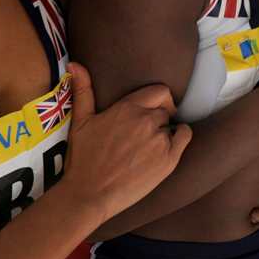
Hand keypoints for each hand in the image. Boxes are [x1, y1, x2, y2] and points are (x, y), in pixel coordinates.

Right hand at [61, 62, 190, 227]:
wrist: (89, 194)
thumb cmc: (83, 159)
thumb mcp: (80, 121)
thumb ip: (82, 90)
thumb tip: (74, 64)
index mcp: (127, 108)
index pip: (160, 92)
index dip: (159, 100)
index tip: (155, 109)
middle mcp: (146, 121)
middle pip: (165, 110)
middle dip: (157, 119)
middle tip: (143, 135)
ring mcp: (159, 140)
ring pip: (171, 126)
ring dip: (164, 133)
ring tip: (147, 147)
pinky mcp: (168, 160)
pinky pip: (185, 137)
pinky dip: (180, 138)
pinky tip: (168, 145)